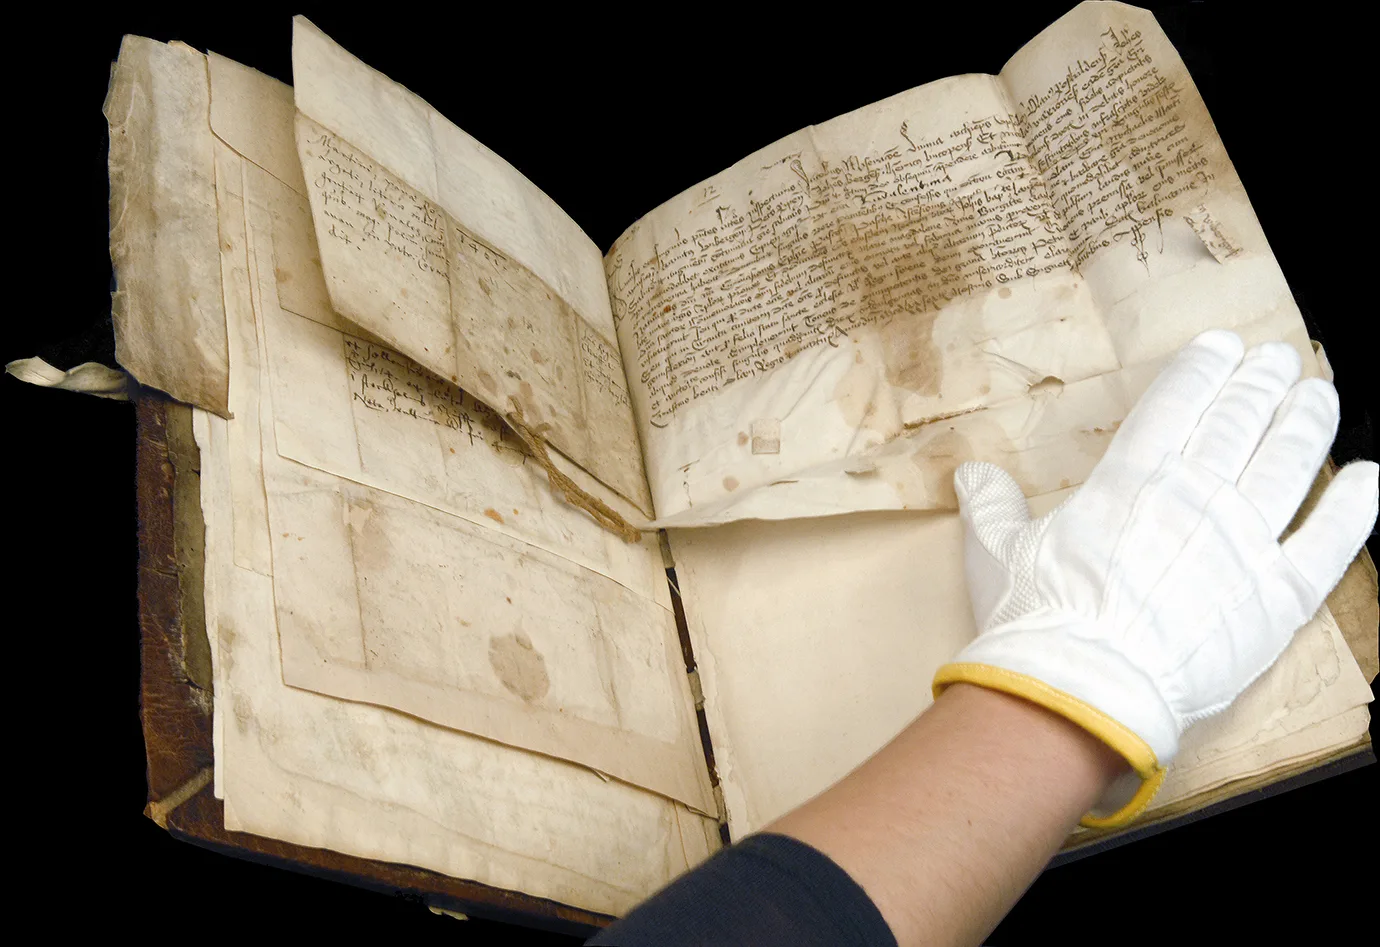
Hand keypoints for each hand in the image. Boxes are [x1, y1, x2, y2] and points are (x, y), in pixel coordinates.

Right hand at [935, 330, 1377, 826]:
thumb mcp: (997, 553)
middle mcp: (1196, 497)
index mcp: (1130, 480)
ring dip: (1306, 422)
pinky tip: (1365, 478)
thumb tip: (971, 475)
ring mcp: (1244, 544)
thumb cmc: (1037, 621)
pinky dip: (1352, 507)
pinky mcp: (1277, 599)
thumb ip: (992, 507)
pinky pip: (1330, 543)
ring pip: (1289, 464)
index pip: (1178, 402)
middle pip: (1240, 421)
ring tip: (1316, 394)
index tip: (1222, 347)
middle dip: (1261, 383)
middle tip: (1276, 360)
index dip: (1203, 368)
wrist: (1082, 692)